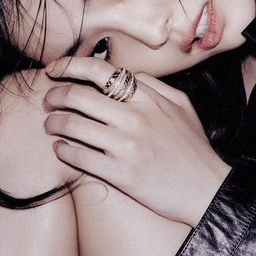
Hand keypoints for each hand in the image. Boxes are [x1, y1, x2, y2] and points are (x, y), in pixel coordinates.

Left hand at [43, 57, 230, 226]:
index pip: (99, 71)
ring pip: (73, 125)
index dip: (69, 65)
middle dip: (54, 95)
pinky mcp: (120, 173)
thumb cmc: (193, 148)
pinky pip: (79, 157)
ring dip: (54, 123)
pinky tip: (60, 148)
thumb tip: (128, 75)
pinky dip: (62, 150)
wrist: (208, 190)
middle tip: (48, 101)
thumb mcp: (182, 106)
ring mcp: (126, 146)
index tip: (54, 69)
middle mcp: (134, 118)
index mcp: (147, 98)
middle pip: (78, 96)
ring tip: (50, 125)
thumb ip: (154, 85)